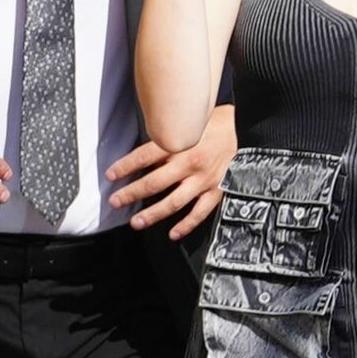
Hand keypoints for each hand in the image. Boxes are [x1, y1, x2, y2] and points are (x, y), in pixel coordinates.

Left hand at [108, 104, 236, 238]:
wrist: (245, 129)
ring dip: (153, 214)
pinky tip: (173, 233)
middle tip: (116, 201)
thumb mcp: (189, 124)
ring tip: (137, 222)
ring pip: (173, 202)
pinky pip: (199, 213)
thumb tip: (145, 153)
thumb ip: (169, 139)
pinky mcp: (216, 191)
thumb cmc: (216, 124)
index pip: (145, 156)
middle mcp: (190, 163)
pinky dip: (186, 225)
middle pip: (154, 182)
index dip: (125, 167)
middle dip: (131, 193)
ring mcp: (203, 180)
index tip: (111, 175)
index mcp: (181, 143)